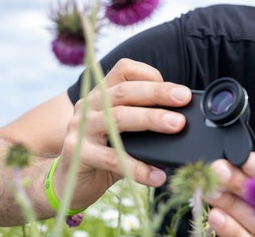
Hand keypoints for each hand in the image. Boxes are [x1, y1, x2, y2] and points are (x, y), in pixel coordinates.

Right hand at [55, 58, 191, 208]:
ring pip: (119, 117)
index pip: (124, 70)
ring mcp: (80, 127)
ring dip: (151, 119)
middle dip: (158, 93)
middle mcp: (88, 105)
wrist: (70, 184)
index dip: (150, 74)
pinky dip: (139, 168)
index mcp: (102, 95)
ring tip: (177, 125)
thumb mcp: (125, 132)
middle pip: (125, 91)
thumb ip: (144, 123)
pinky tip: (157, 175)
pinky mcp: (77, 152)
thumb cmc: (105, 154)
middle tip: (184, 98)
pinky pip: (113, 158)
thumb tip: (182, 122)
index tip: (176, 89)